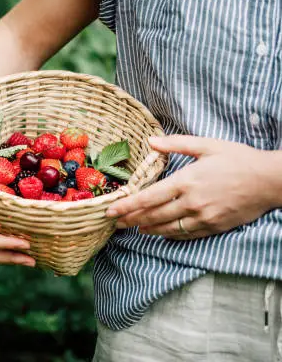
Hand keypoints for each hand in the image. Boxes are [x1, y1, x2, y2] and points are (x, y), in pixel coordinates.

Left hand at [105, 135, 281, 239]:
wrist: (270, 180)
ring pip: (167, 228)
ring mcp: (202, 217)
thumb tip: (150, 140)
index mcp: (186, 181)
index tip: (111, 210)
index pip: (149, 197)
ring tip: (133, 228)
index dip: (127, 205)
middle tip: (114, 222)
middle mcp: (191, 202)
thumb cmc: (237, 159)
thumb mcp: (206, 145)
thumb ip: (176, 144)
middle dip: (131, 219)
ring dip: (147, 229)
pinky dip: (169, 235)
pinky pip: (185, 234)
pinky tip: (159, 233)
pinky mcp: (213, 226)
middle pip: (153, 215)